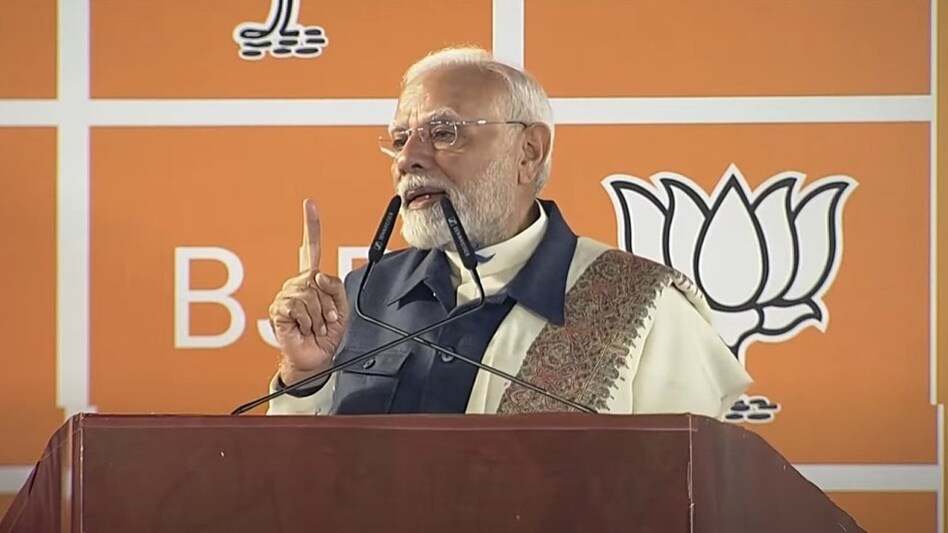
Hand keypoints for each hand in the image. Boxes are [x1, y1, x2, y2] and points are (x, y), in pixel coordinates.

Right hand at [268, 199, 348, 385]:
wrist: (316, 357)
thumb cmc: (327, 334)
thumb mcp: (341, 308)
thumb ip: (334, 287)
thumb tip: (316, 274)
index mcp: (313, 280)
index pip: (311, 248)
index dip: (311, 226)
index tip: (310, 204)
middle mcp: (297, 284)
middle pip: (318, 278)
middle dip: (329, 303)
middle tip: (326, 321)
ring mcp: (286, 295)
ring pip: (309, 293)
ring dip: (319, 315)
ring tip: (315, 326)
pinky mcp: (278, 308)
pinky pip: (298, 306)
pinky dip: (307, 321)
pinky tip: (303, 328)